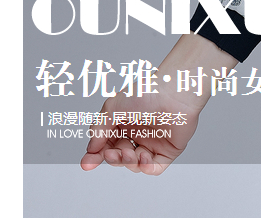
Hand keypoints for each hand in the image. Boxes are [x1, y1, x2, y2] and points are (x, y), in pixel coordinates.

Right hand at [80, 85, 200, 175]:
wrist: (173, 92)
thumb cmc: (146, 93)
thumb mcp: (113, 108)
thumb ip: (99, 129)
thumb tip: (91, 149)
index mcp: (124, 122)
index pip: (106, 144)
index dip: (95, 155)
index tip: (86, 163)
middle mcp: (138, 133)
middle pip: (119, 156)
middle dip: (113, 159)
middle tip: (111, 154)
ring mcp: (153, 142)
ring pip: (135, 164)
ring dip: (129, 162)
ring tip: (130, 152)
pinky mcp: (168, 150)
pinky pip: (155, 168)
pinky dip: (146, 168)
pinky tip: (144, 159)